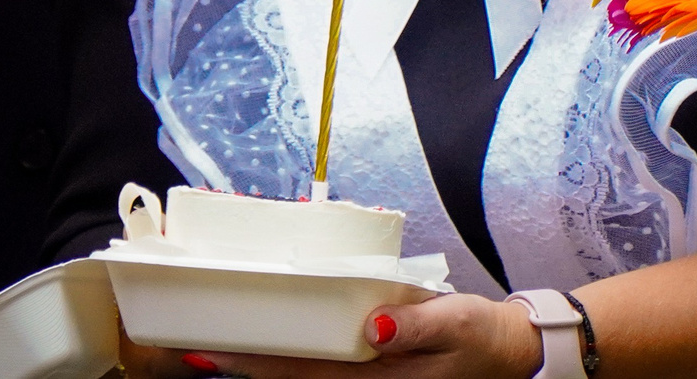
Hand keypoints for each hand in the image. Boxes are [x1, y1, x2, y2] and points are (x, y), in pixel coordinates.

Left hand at [172, 294, 539, 378]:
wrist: (506, 352)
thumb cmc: (480, 334)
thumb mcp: (458, 322)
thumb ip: (417, 326)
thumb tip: (374, 327)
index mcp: (377, 374)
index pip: (302, 371)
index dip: (256, 364)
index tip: (214, 352)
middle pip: (288, 377)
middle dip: (241, 364)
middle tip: (190, 348)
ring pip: (297, 375)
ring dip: (256, 363)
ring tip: (210, 348)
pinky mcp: (366, 369)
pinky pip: (315, 367)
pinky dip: (284, 358)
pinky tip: (263, 344)